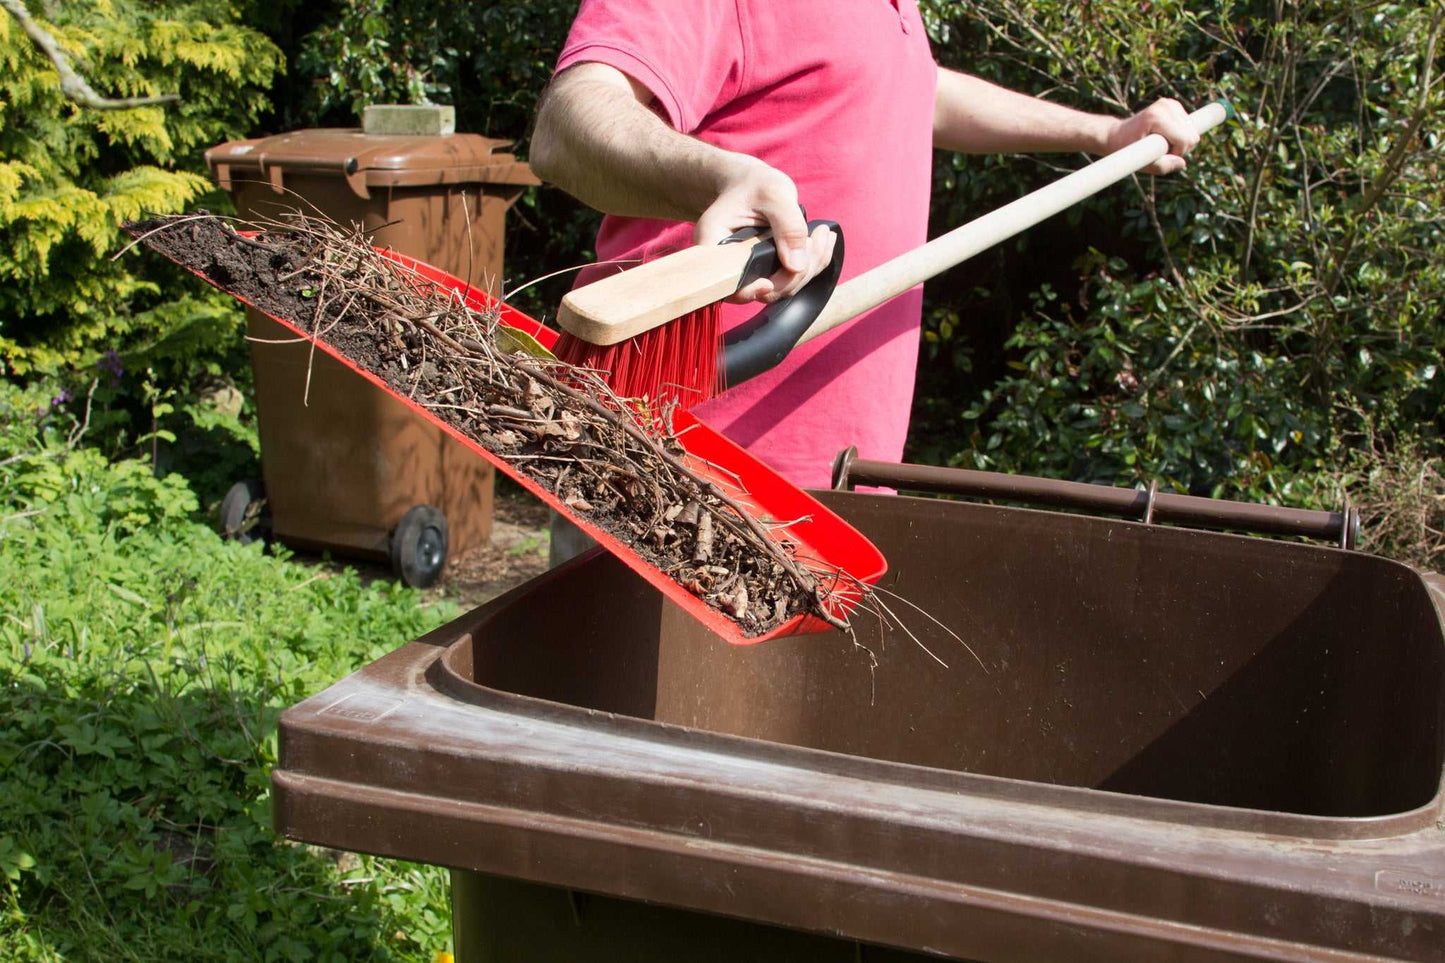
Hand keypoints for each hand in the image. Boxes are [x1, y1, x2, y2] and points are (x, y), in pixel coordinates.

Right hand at [694, 156, 836, 303]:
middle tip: (814, 237)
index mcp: (716, 244)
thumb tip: (797, 265)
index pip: (727, 283)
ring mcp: (751, 270)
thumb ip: (788, 226)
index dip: (749, 290)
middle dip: (795, 272)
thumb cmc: (755, 184)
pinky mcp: (767, 270)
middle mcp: (730, 264)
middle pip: (762, 290)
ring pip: (782, 287)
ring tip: (822, 234)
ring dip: (810, 266)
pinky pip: (792, 278)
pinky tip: (823, 241)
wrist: (753, 183)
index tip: (769, 281)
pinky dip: (813, 263)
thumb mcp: (774, 194)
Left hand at [1103, 98, 1198, 174]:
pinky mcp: (1173, 104)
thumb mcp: (1140, 163)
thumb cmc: (1125, 149)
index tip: (1162, 155)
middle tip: (1160, 151)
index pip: (1186, 139)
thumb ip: (1162, 166)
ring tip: (1160, 143)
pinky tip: (1165, 136)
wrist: (1115, 134)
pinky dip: (1180, 134)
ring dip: (1180, 142)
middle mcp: (1165, 106)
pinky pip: (1189, 126)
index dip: (1178, 153)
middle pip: (1192, 135)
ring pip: (1192, 131)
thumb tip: (1182, 163)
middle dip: (1180, 148)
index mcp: (1156, 117)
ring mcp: (1170, 103)